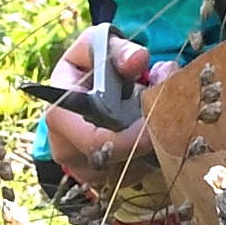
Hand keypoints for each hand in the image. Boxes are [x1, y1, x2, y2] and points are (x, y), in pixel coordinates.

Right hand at [39, 26, 155, 184]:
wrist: (87, 86)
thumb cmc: (92, 64)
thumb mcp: (100, 45)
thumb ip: (121, 50)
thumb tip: (138, 60)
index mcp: (60, 115)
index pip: (92, 141)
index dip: (127, 139)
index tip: (154, 125)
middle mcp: (64, 148)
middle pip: (111, 163)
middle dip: (145, 142)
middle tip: (166, 118)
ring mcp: (81, 169)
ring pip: (125, 173)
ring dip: (148, 150)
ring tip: (156, 120)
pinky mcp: (100, 179)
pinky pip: (131, 178)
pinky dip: (147, 159)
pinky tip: (150, 135)